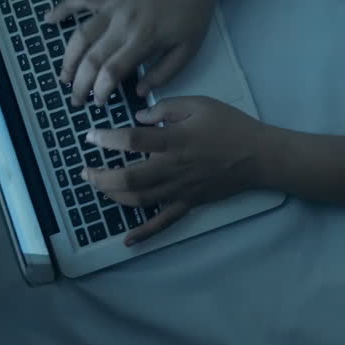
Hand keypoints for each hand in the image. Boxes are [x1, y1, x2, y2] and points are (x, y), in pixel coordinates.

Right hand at [46, 0, 219, 106]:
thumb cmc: (193, 15)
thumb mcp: (187, 50)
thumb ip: (163, 74)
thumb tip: (139, 91)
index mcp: (142, 40)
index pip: (111, 71)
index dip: (100, 90)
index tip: (97, 103)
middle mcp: (121, 24)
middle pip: (91, 58)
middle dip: (80, 83)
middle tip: (76, 100)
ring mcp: (113, 7)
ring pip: (81, 34)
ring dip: (68, 58)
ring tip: (64, 77)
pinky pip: (81, 0)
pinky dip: (63, 8)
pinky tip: (48, 19)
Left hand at [81, 97, 272, 245]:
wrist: (259, 156)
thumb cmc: (229, 126)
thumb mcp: (199, 104)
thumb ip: (166, 108)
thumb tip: (139, 117)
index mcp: (174, 141)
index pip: (132, 141)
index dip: (107, 139)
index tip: (90, 136)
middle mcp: (173, 168)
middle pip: (129, 179)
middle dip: (101, 176)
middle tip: (84, 171)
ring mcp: (180, 190)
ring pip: (139, 200)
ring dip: (113, 197)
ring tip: (98, 188)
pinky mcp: (189, 204)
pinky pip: (164, 222)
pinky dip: (144, 233)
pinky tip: (127, 240)